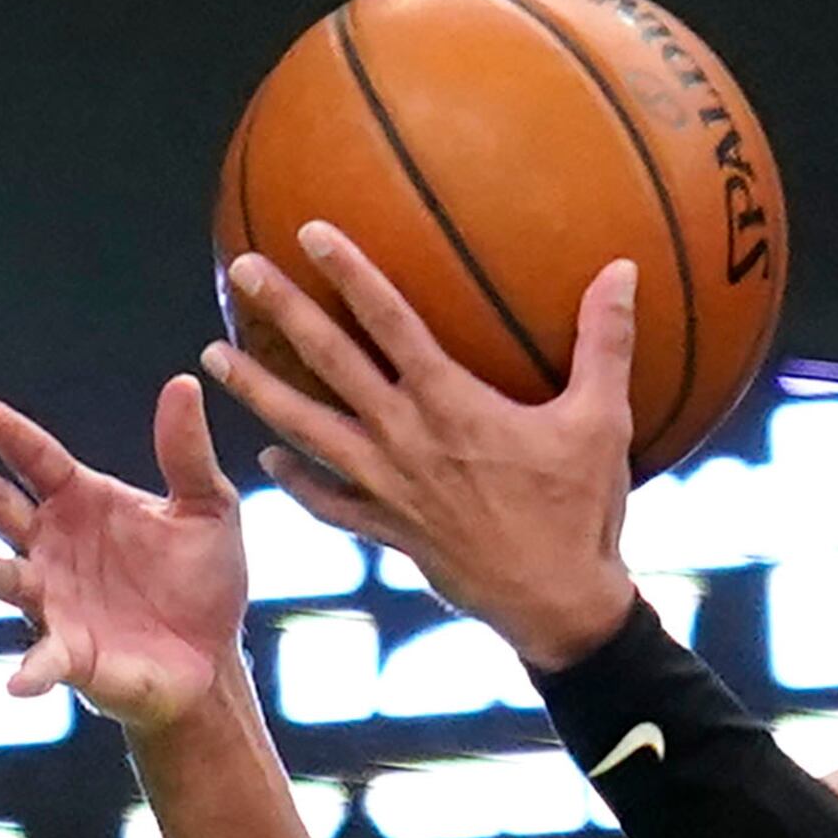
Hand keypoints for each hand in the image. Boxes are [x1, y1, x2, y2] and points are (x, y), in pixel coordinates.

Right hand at [0, 379, 250, 732]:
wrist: (212, 658)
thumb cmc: (201, 580)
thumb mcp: (208, 508)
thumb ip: (187, 454)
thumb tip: (181, 383)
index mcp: (83, 503)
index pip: (37, 459)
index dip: (6, 434)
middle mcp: (53, 547)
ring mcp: (52, 600)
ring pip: (3, 576)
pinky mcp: (69, 654)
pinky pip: (42, 662)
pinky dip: (30, 671)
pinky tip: (18, 682)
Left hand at [201, 222, 643, 670]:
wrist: (557, 605)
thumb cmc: (582, 511)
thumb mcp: (604, 421)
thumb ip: (606, 341)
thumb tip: (623, 269)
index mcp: (451, 405)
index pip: (391, 323)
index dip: (351, 273)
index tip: (311, 232)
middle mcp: (405, 439)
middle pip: (330, 363)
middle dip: (284, 312)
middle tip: (244, 271)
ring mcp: (388, 487)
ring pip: (307, 428)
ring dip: (258, 390)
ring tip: (213, 357)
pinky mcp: (389, 531)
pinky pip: (329, 502)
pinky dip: (296, 482)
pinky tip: (271, 462)